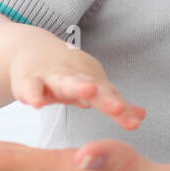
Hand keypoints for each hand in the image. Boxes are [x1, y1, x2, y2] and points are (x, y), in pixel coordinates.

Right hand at [9, 39, 145, 129]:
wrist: (30, 48)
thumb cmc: (68, 75)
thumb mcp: (91, 88)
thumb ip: (113, 103)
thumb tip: (141, 118)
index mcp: (93, 82)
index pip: (110, 97)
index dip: (123, 110)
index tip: (134, 122)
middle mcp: (75, 78)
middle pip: (93, 88)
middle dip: (106, 99)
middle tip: (119, 108)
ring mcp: (52, 77)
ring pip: (65, 82)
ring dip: (77, 87)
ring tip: (89, 93)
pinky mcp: (28, 80)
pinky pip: (30, 88)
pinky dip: (32, 94)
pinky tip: (35, 104)